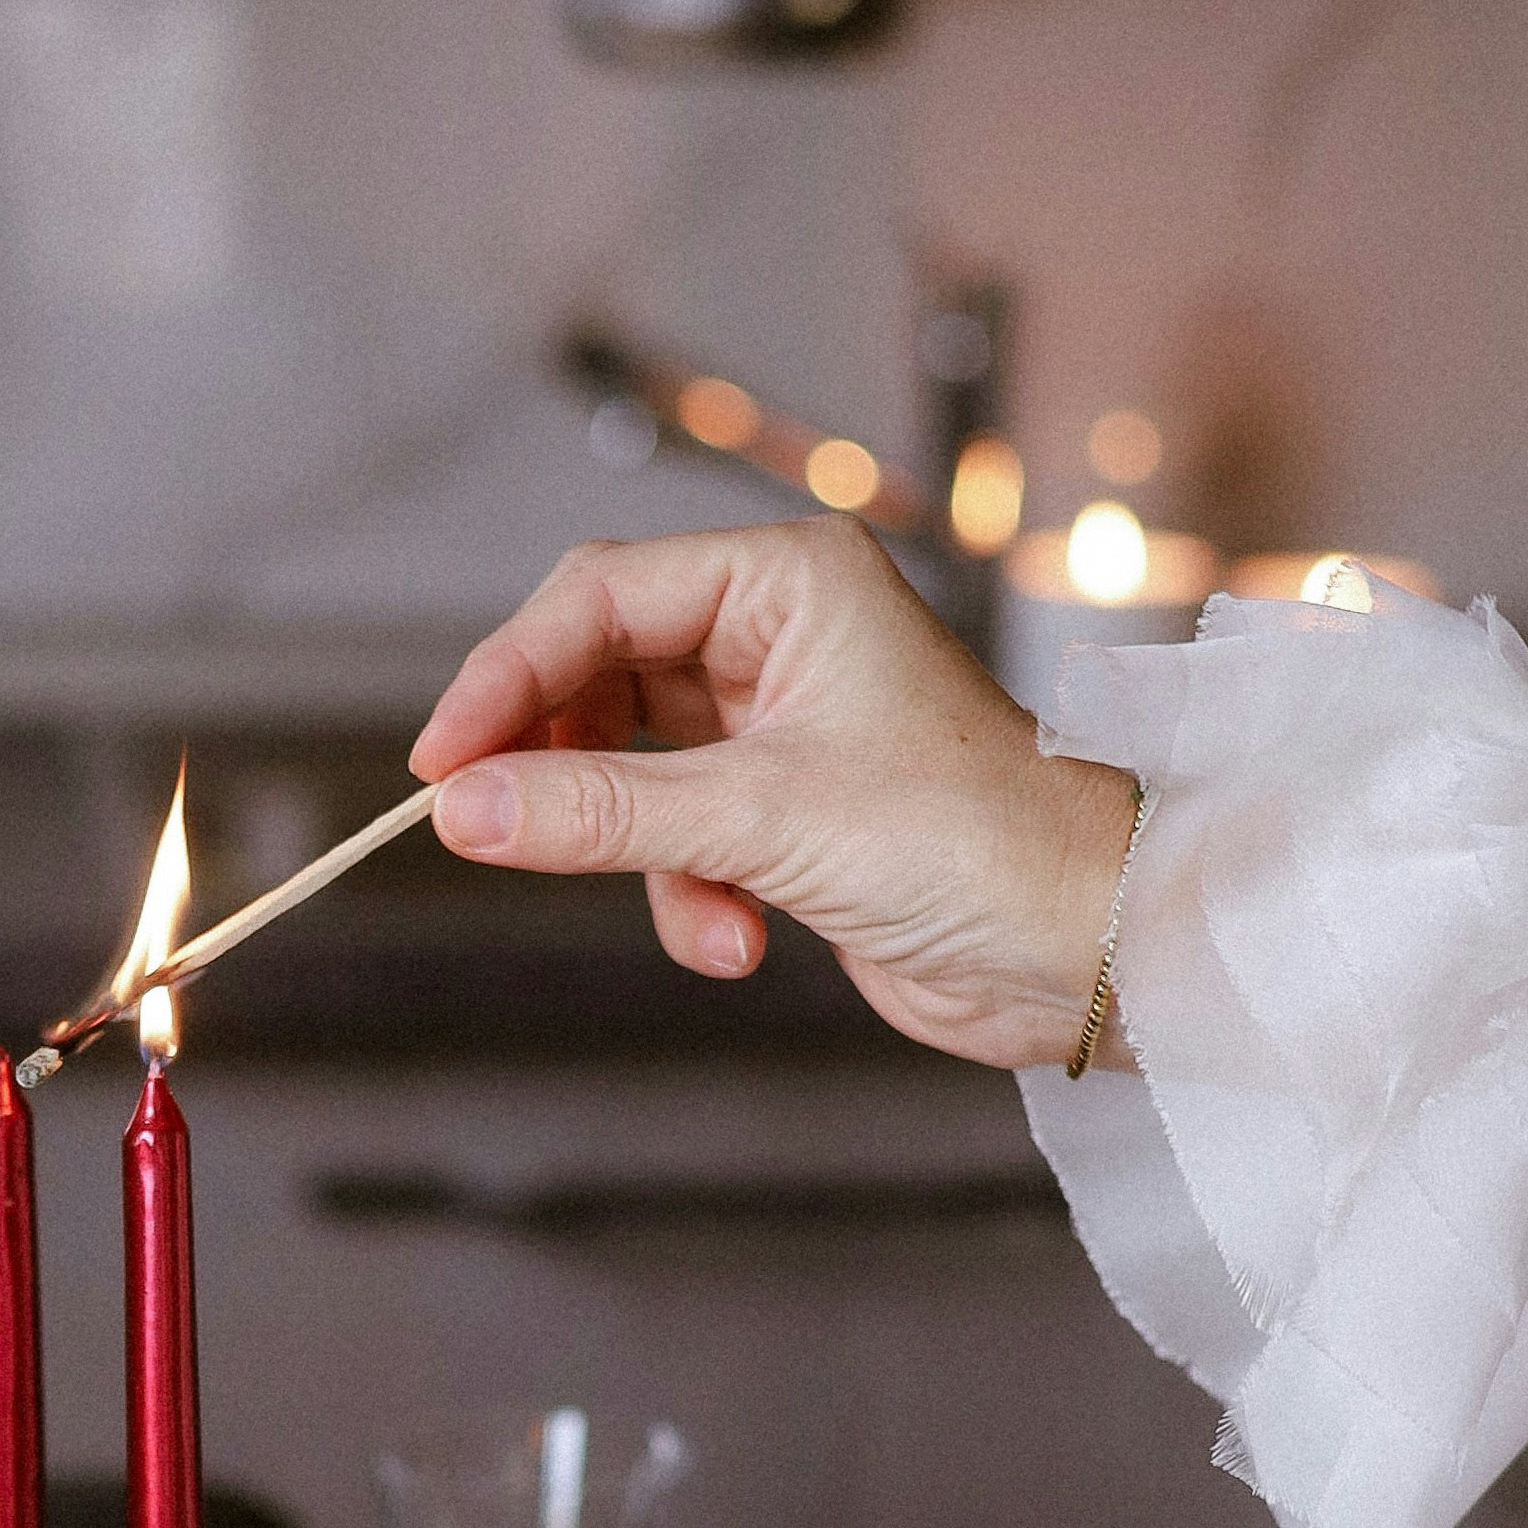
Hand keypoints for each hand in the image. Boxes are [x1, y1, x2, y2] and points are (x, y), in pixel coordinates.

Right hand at [409, 519, 1137, 1071]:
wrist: (1085, 946)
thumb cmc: (979, 843)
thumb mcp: (762, 821)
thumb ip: (599, 810)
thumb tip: (464, 809)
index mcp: (790, 581)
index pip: (600, 594)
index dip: (507, 674)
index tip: (442, 761)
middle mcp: (784, 632)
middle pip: (600, 672)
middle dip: (560, 764)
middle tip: (490, 826)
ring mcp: (784, 719)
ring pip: (631, 766)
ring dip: (638, 851)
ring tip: (695, 909)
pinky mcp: (788, 805)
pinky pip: (675, 834)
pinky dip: (688, 895)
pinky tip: (740, 942)